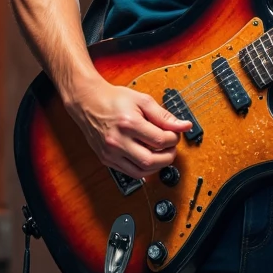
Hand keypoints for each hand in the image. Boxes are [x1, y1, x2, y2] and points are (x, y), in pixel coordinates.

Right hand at [66, 75, 191, 176]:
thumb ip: (164, 115)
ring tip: (161, 154)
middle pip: (151, 160)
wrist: (88, 102)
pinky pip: (130, 173)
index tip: (174, 134)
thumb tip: (184, 126)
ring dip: (157, 166)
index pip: (160, 140)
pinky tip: (148, 159)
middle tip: (171, 148)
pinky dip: (143, 169)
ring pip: (141, 171)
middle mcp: (118, 141)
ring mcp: (111, 152)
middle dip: (168, 156)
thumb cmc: (114, 99)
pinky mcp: (106, 159)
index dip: (173, 139)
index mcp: (128, 123)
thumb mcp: (142, 101)